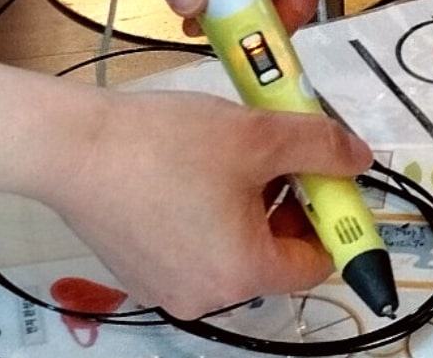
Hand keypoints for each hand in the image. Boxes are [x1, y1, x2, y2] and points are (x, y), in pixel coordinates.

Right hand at [43, 91, 372, 319]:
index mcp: (244, 274)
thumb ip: (319, 146)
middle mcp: (208, 298)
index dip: (330, 215)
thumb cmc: (166, 144)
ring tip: (225, 153)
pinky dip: (204, 214)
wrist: (73, 147)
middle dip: (285, 204)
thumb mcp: (258, 134)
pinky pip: (193, 248)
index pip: (316, 262)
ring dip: (245, 205)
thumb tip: (358, 159)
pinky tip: (186, 170)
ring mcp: (167, 289)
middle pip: (273, 257)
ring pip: (232, 249)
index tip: (324, 173)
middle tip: (273, 151)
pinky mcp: (138, 271)